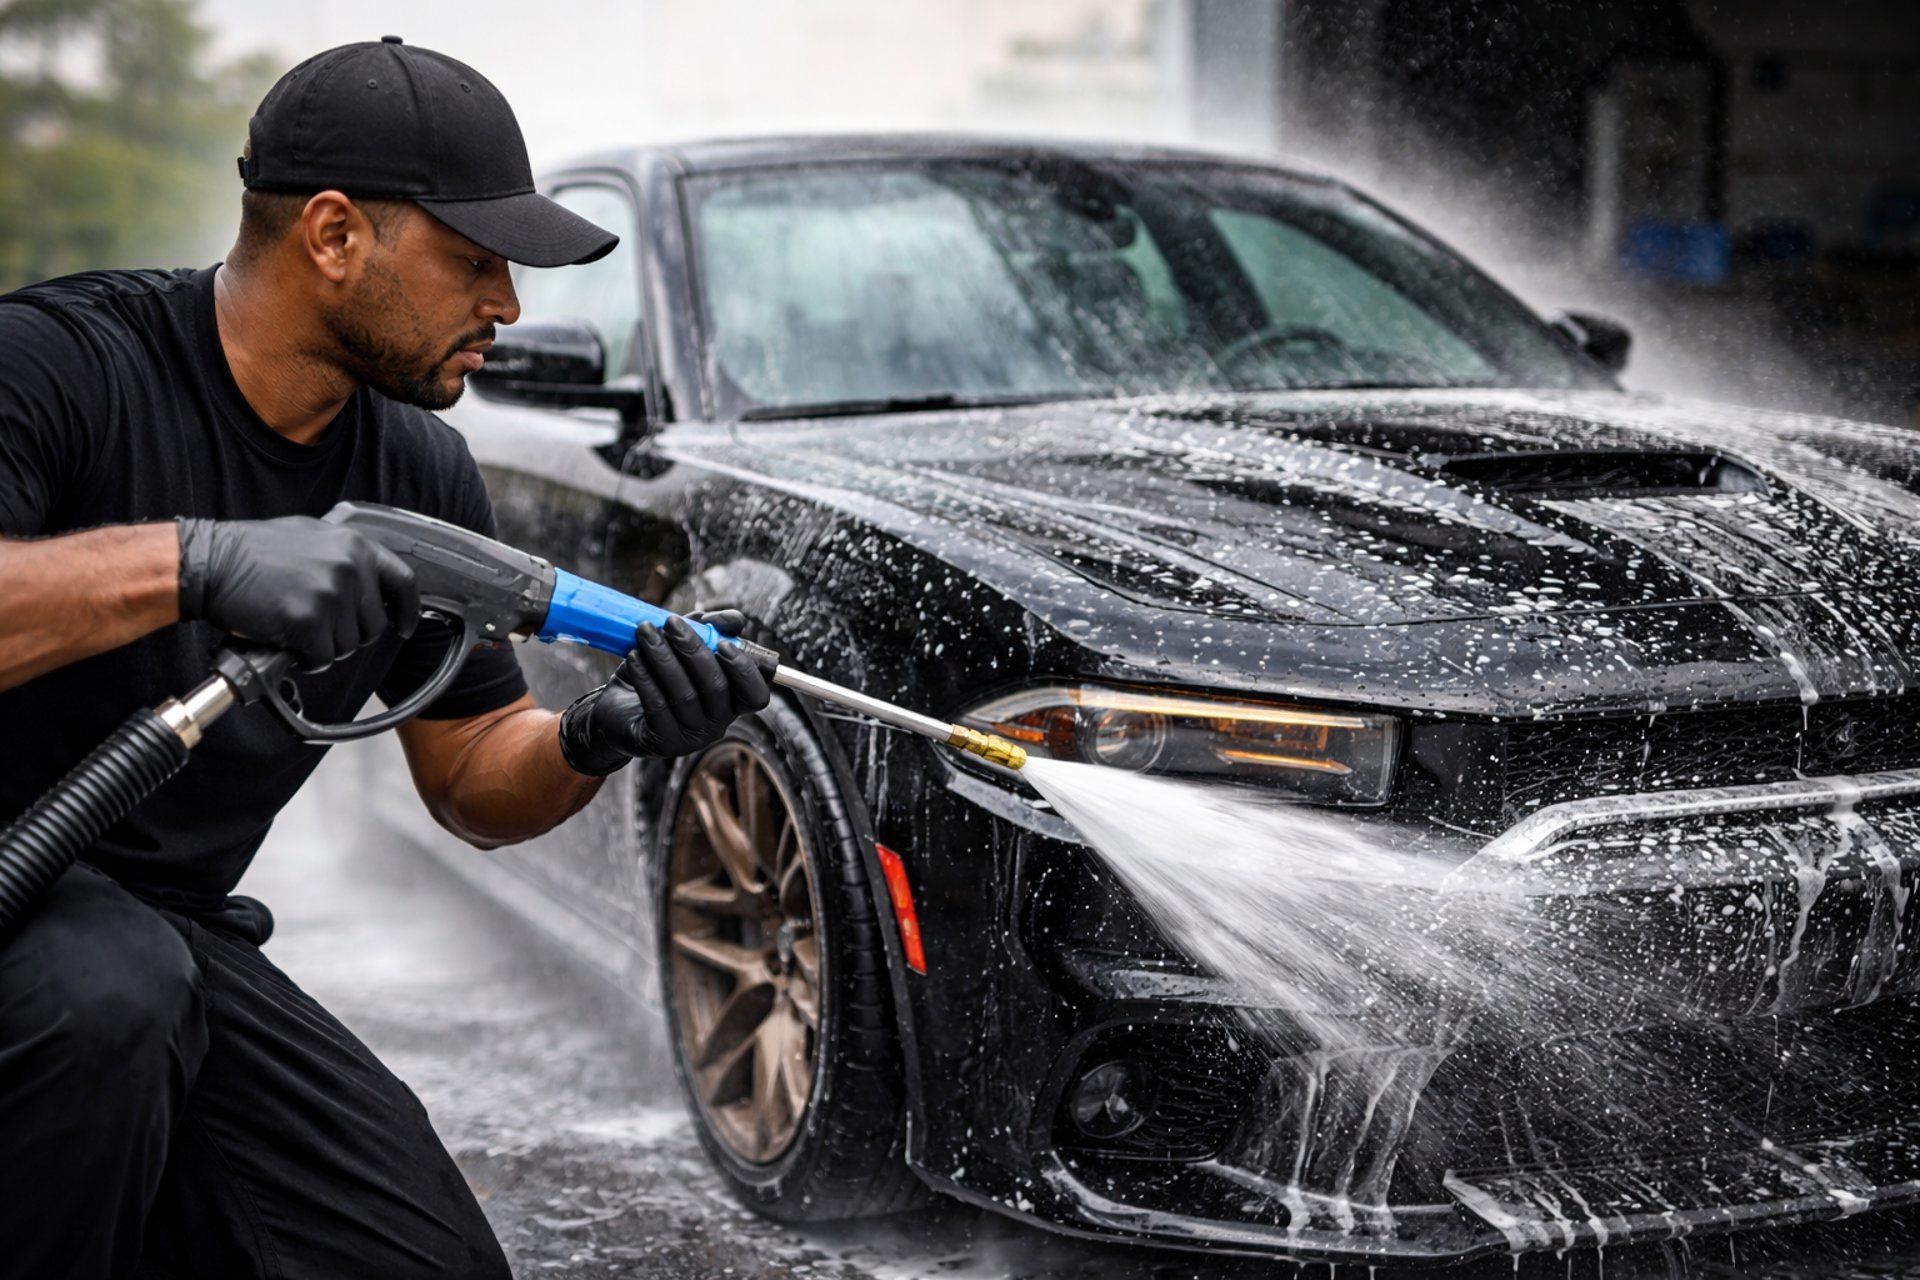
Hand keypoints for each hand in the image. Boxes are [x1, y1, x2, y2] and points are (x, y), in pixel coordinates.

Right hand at [177, 516, 419, 671]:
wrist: (210, 562)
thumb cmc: (252, 552)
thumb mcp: (311, 537)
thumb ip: (345, 557)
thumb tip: (370, 584)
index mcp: (354, 545)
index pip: (403, 583)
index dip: (407, 610)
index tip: (404, 626)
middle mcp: (349, 568)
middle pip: (374, 624)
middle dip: (351, 634)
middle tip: (321, 628)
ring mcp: (331, 595)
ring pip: (349, 644)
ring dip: (325, 646)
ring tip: (297, 627)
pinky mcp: (308, 621)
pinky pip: (322, 657)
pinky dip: (306, 658)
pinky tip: (288, 641)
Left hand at [557, 612, 771, 774]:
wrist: (617, 710)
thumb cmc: (658, 674)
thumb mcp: (683, 647)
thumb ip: (710, 629)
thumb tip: (737, 620)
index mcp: (730, 702)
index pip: (755, 695)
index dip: (745, 670)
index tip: (723, 643)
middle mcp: (717, 724)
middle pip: (717, 687)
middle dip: (694, 649)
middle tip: (671, 622)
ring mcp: (691, 738)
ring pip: (685, 694)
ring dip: (664, 657)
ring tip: (645, 632)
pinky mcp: (662, 742)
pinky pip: (657, 706)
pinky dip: (645, 677)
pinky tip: (634, 657)